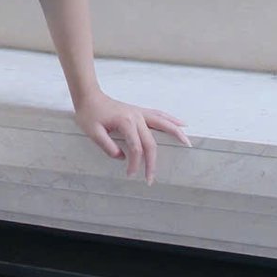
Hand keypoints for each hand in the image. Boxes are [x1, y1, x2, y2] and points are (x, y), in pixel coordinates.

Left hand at [73, 92, 192, 182]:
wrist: (89, 96)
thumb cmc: (89, 113)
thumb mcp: (92, 132)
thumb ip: (107, 146)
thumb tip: (122, 157)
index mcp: (125, 122)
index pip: (136, 148)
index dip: (135, 163)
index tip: (130, 174)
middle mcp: (136, 116)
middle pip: (151, 142)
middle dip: (152, 162)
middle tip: (150, 179)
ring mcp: (140, 113)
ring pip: (163, 123)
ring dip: (176, 133)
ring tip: (187, 144)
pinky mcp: (140, 112)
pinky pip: (159, 115)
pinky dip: (171, 120)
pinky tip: (181, 124)